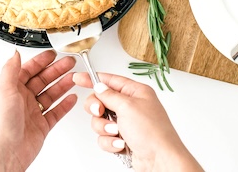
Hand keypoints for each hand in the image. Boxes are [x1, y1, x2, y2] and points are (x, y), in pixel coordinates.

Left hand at [0, 49, 76, 171]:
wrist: (7, 153)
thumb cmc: (1, 125)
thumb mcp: (4, 90)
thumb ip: (10, 70)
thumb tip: (14, 53)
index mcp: (11, 89)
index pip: (28, 70)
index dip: (41, 61)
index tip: (53, 54)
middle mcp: (22, 99)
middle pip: (42, 80)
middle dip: (56, 70)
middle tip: (69, 63)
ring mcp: (32, 112)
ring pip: (51, 94)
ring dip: (63, 84)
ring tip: (75, 77)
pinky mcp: (41, 125)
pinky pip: (56, 112)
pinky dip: (65, 104)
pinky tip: (72, 97)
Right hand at [73, 72, 202, 171]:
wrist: (159, 161)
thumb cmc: (153, 132)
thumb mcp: (128, 107)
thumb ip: (109, 95)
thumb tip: (98, 86)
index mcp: (136, 92)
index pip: (109, 80)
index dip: (92, 79)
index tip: (77, 78)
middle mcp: (130, 106)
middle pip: (101, 101)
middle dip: (98, 109)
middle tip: (100, 112)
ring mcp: (126, 123)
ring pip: (100, 121)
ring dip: (105, 128)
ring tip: (117, 133)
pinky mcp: (122, 138)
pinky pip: (104, 137)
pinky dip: (110, 142)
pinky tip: (121, 144)